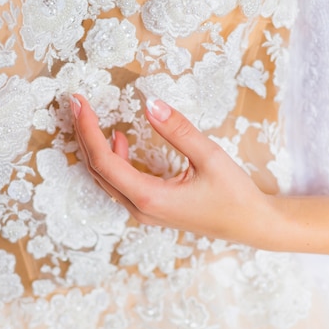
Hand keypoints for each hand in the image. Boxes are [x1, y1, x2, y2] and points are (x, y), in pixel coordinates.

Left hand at [71, 95, 275, 246]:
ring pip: (107, 180)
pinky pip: (121, 185)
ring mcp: (145, 212)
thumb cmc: (235, 195)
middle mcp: (141, 209)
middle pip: (98, 171)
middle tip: (77, 103)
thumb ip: (178, 130)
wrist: (251, 225)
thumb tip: (150, 103)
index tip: (79, 102)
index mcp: (150, 198)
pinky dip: (114, 161)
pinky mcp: (153, 209)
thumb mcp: (210, 157)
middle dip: (85, 136)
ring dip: (96, 149)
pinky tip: (121, 140)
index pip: (105, 161)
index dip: (88, 130)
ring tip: (92, 117)